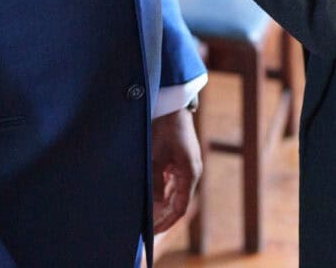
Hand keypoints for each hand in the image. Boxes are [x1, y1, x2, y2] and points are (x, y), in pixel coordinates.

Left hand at [150, 107, 201, 233]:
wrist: (170, 104)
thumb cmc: (163, 128)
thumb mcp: (156, 157)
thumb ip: (154, 182)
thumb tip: (155, 206)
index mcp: (190, 173)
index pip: (180, 208)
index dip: (166, 222)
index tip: (152, 232)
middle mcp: (191, 172)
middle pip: (178, 202)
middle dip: (162, 216)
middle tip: (145, 228)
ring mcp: (186, 166)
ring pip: (174, 192)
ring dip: (161, 204)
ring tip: (145, 215)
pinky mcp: (179, 159)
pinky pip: (171, 182)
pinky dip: (161, 191)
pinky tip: (149, 197)